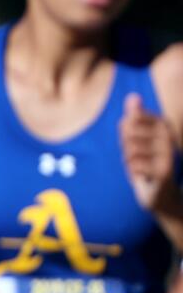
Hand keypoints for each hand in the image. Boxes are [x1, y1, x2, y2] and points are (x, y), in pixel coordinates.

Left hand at [120, 93, 178, 211]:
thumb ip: (134, 119)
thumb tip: (133, 96)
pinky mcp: (165, 171)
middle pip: (130, 132)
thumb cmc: (147, 165)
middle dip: (125, 147)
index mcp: (163, 126)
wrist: (162, 195)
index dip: (124, 132)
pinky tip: (142, 176)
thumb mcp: (137, 140)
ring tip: (138, 167)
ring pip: (132, 149)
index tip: (132, 142)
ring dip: (129, 161)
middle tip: (135, 158)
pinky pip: (136, 165)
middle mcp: (169, 137)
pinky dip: (133, 172)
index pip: (131, 119)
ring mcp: (169, 154)